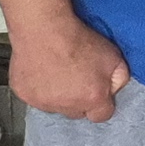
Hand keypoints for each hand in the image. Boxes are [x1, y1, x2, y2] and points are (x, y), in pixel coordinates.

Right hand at [11, 11, 130, 123]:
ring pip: (55, 106)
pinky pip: (35, 98)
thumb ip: (119, 79)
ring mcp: (43, 102)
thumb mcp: (115, 56)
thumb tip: (114, 91)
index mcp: (92, 99)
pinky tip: (43, 71)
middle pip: (77, 112)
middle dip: (79, 99)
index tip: (96, 91)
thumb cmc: (77, 40)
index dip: (100, 103)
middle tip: (77, 78)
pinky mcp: (24, 95)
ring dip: (58, 95)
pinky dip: (39, 88)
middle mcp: (67, 106)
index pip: (101, 115)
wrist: (44, 29)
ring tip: (58, 72)